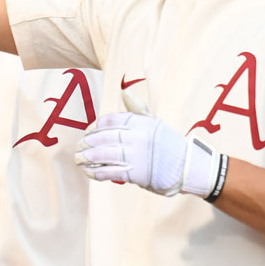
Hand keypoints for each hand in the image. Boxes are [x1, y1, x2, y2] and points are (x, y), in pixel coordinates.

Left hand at [75, 91, 226, 198]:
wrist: (186, 167)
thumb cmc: (167, 144)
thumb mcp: (155, 123)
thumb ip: (137, 109)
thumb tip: (124, 92)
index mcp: (140, 123)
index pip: (110, 121)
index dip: (95, 126)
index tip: (88, 132)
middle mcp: (137, 137)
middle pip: (103, 138)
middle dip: (87, 143)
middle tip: (78, 147)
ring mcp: (136, 156)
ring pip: (103, 155)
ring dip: (87, 158)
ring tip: (78, 159)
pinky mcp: (136, 173)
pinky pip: (110, 172)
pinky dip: (96, 172)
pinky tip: (89, 172)